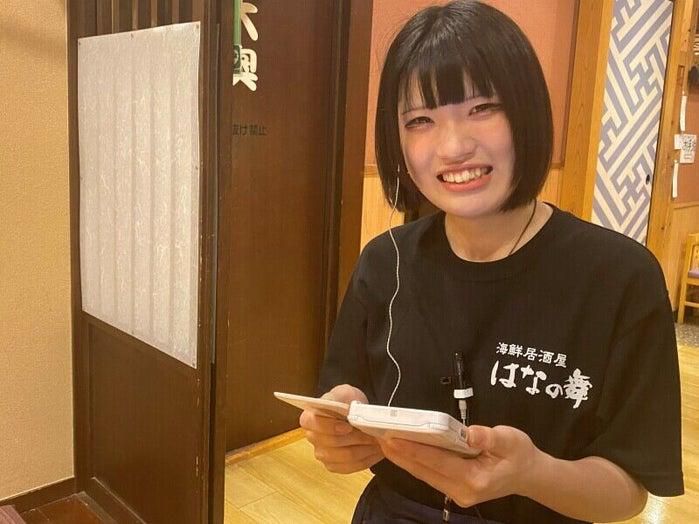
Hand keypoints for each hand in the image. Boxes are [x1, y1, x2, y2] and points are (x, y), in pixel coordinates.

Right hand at [300, 384, 383, 473]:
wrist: (354, 412)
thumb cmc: (346, 401)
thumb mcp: (343, 392)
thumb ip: (341, 399)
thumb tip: (347, 411)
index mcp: (309, 418)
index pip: (314, 424)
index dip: (330, 427)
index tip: (348, 426)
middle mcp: (312, 437)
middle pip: (332, 443)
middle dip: (356, 438)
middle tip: (373, 434)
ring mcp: (322, 454)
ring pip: (345, 457)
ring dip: (364, 449)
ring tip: (378, 441)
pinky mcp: (333, 465)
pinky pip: (351, 467)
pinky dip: (366, 460)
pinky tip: (376, 452)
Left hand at [379, 425, 540, 506]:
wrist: (528, 475)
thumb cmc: (519, 454)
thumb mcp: (511, 440)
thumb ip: (489, 437)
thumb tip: (469, 433)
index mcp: (475, 478)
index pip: (439, 461)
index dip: (415, 449)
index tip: (394, 438)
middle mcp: (462, 490)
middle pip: (425, 470)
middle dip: (401, 453)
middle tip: (379, 435)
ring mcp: (456, 492)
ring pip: (424, 474)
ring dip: (404, 458)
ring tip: (384, 440)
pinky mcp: (453, 488)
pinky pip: (429, 474)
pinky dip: (414, 461)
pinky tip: (401, 449)